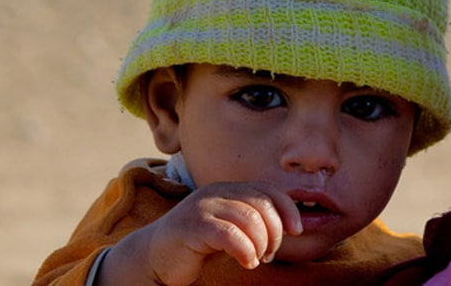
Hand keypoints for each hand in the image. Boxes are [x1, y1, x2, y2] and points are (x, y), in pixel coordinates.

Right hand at [99, 181, 302, 285]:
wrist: (154, 258)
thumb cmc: (196, 246)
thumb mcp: (229, 227)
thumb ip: (253, 221)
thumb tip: (291, 226)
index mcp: (227, 189)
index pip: (268, 190)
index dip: (287, 209)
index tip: (296, 230)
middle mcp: (216, 192)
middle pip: (262, 205)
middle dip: (274, 232)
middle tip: (269, 253)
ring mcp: (203, 207)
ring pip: (250, 220)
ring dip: (261, 244)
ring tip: (256, 258)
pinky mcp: (192, 226)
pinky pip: (230, 235)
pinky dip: (246, 251)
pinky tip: (247, 262)